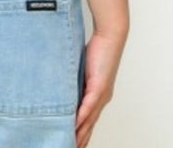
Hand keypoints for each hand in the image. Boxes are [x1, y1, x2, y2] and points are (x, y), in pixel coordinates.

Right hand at [75, 30, 126, 147]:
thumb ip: (74, 78)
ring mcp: (101, 94)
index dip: (80, 134)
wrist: (111, 36)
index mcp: (98, 96)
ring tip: (70, 144)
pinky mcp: (99, 86)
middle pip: (89, 126)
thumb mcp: (82, 68)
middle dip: (79, 139)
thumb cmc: (98, 48)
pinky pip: (89, 105)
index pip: (88, 121)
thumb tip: (62, 85)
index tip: (71, 143)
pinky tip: (75, 125)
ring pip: (89, 120)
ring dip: (79, 133)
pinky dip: (82, 117)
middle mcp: (101, 99)